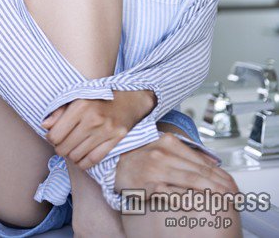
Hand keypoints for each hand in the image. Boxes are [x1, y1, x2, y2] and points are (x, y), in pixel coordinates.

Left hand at [40, 90, 155, 170]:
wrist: (129, 98)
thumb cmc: (99, 97)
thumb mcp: (77, 96)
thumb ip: (59, 110)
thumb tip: (44, 125)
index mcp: (80, 106)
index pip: (55, 135)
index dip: (51, 138)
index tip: (55, 135)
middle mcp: (92, 119)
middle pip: (64, 148)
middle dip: (60, 148)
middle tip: (63, 142)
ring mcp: (105, 131)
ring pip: (76, 157)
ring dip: (71, 156)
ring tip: (73, 148)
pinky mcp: (115, 141)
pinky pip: (92, 161)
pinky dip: (83, 163)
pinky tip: (81, 157)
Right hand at [114, 132, 238, 198]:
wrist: (114, 167)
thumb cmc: (140, 160)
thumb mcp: (163, 150)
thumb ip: (185, 155)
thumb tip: (212, 163)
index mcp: (168, 143)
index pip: (201, 162)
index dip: (220, 176)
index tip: (233, 186)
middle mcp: (162, 154)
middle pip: (199, 172)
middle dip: (220, 186)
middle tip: (234, 197)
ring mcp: (154, 169)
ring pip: (190, 182)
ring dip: (210, 193)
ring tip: (224, 202)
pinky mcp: (147, 185)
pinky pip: (171, 194)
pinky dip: (187, 200)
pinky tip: (198, 205)